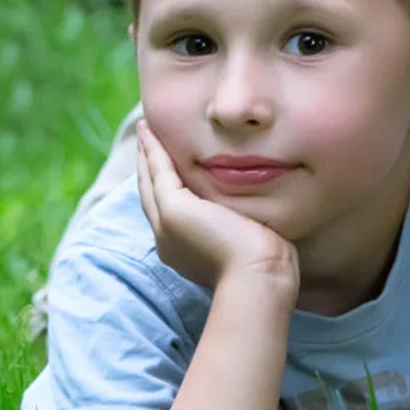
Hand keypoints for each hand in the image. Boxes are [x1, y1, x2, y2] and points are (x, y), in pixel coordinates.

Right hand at [136, 119, 299, 299]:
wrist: (259, 279)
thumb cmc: (264, 268)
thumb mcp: (246, 243)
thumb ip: (239, 227)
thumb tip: (253, 220)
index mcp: (182, 250)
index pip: (167, 210)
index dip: (162, 185)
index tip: (163, 163)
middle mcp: (167, 239)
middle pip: (150, 194)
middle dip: (147, 166)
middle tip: (145, 138)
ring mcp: (166, 225)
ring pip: (150, 181)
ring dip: (146, 153)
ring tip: (145, 130)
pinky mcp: (174, 210)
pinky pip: (159, 172)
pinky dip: (153, 150)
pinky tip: (151, 132)